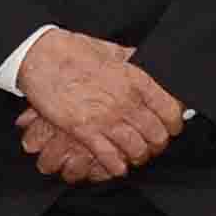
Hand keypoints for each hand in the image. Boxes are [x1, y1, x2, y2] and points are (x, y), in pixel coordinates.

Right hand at [14, 30, 183, 186]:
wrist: (40, 57)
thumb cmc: (72, 50)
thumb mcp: (110, 49)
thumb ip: (130, 58)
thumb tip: (142, 59)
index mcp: (135, 79)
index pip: (170, 110)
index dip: (174, 124)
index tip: (171, 127)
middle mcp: (126, 101)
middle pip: (157, 135)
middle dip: (157, 144)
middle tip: (152, 145)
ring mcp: (106, 118)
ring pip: (137, 150)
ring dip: (138, 156)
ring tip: (134, 156)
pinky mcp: (84, 131)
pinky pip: (110, 158)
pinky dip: (116, 166)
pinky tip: (116, 165)